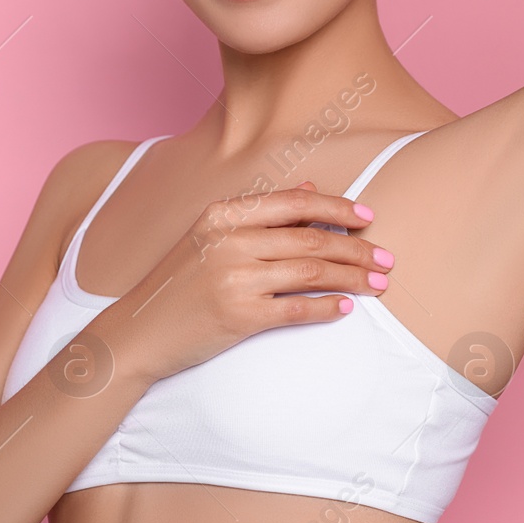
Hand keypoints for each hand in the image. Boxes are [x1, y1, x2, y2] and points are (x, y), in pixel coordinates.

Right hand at [99, 181, 395, 384]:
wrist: (136, 333)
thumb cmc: (177, 285)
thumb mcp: (210, 237)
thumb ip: (260, 213)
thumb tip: (312, 189)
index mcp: (222, 214)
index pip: (294, 204)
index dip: (337, 208)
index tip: (368, 217)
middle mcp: (228, 241)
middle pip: (311, 240)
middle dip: (357, 248)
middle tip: (387, 259)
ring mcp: (233, 279)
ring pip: (312, 273)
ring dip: (352, 278)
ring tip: (377, 284)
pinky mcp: (239, 317)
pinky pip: (297, 309)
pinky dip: (326, 308)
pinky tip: (345, 309)